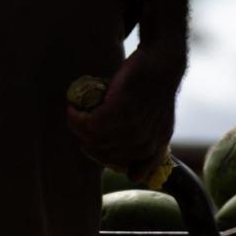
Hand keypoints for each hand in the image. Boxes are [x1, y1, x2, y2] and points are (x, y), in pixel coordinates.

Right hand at [66, 45, 182, 182]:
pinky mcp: (121, 110)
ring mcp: (134, 128)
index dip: (105, 158)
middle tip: (77, 125)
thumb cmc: (156, 88)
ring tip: (74, 114)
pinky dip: (76, 117)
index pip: (132, 172)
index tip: (92, 144)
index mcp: (157, 148)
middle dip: (85, 142)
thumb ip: (149, 146)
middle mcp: (146, 142)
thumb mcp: (160, 123)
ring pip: (94, 140)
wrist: (162, 61)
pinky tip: (73, 108)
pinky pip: (89, 124)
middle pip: (104, 155)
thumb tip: (135, 174)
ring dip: (77, 127)